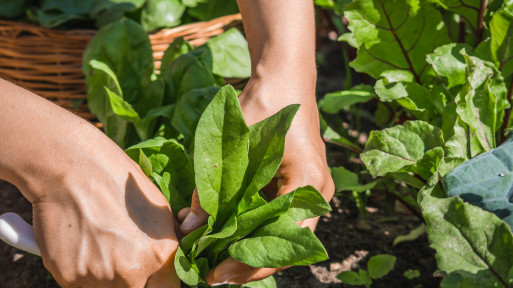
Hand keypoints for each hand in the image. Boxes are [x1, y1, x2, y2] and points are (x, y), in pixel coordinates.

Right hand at [0, 77, 179, 286]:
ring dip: (106, 276)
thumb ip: (163, 246)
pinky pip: (81, 284)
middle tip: (121, 255)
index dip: (158, 282)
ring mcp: (99, 278)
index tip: (151, 275)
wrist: (72, 170)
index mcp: (161, 255)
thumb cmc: (118, 182)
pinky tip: (81, 243)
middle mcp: (132, 272)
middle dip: (132, 280)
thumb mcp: (158, 211)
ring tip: (98, 243)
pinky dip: (82, 271)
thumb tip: (166, 265)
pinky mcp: (69, 278)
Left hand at [177, 76, 334, 284]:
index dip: (250, 264)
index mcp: (308, 182)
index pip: (283, 241)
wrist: (284, 77)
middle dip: (249, 262)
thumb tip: (189, 228)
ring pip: (281, 232)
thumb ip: (212, 186)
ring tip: (215, 257)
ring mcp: (310, 190)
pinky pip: (277, 216)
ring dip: (249, 246)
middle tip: (213, 273)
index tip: (217, 274)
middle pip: (285, 243)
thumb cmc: (263, 103)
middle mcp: (317, 193)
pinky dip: (252, 227)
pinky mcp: (299, 185)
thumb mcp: (233, 143)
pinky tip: (225, 231)